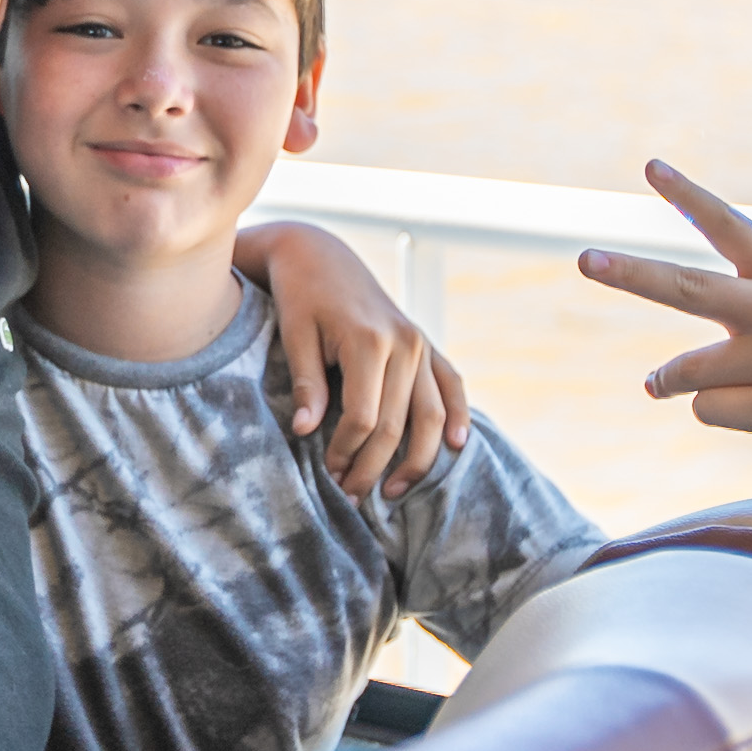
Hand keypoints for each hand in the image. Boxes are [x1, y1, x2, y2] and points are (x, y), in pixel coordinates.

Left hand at [240, 219, 469, 496]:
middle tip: (351, 495)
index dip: (345, 452)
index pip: (364, 418)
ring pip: (430, 414)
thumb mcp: (295, 335)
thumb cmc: (301, 296)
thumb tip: (305, 432)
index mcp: (370, 341)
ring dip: (416, 458)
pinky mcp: (426, 344)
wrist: (320, 255)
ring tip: (393, 490)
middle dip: (373, 466)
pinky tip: (455, 446)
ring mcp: (421, 343)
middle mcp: (405, 343)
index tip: (329, 474)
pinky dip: (457, 415)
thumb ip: (307, 384)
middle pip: (398, 424)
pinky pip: (451, 384)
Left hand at [577, 161, 751, 480]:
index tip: (651, 166)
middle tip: (584, 260)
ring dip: (676, 381)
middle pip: (690, 287)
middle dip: (632, 274)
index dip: (689, 197)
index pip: (730, 228)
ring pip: (686, 370)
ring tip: (714, 385)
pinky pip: (706, 409)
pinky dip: (714, 413)